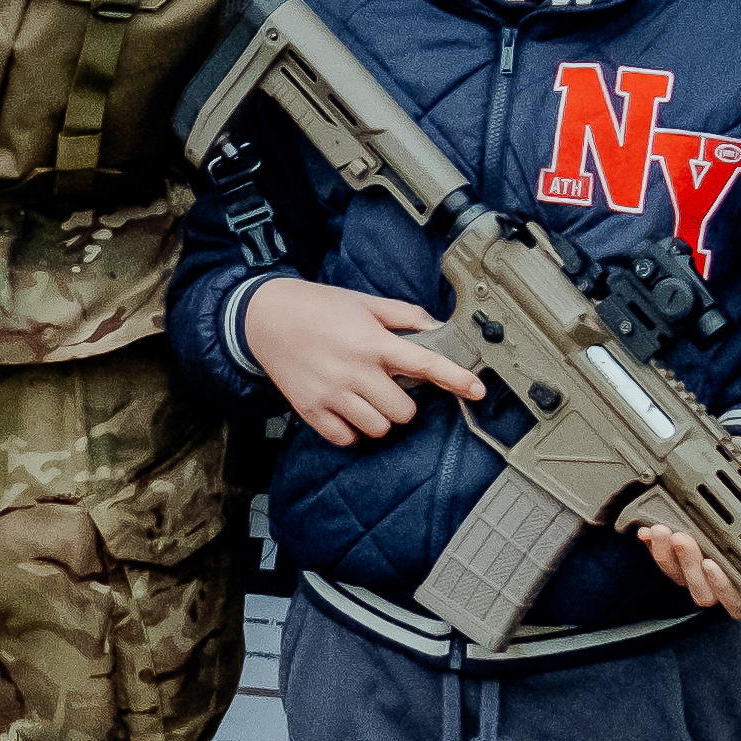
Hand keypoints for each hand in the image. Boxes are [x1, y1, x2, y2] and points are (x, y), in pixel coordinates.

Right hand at [242, 280, 489, 449]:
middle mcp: (354, 370)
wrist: (263, 317)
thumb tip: (437, 329)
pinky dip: (353, 430)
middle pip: (405, 410)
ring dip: (380, 417)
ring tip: (365, 397)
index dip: (456, 378)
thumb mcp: (363, 302)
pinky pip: (348, 438)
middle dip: (404, 402)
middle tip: (388, 385)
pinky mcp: (311, 410)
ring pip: (379, 428)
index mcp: (371, 341)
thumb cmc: (315, 307)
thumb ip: (403, 316)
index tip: (477, 390)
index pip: (425, 364)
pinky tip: (347, 409)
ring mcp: (332, 394)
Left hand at [636, 449, 740, 612]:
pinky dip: (653, 545)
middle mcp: (726, 568)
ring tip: (664, 529)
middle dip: (690, 568)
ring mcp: (699, 559)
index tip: (713, 564)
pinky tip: (648, 528)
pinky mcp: (677, 548)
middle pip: (705, 591)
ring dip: (667, 557)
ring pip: (680, 577)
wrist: (738, 459)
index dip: (724, 588)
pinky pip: (662, 559)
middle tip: (683, 538)